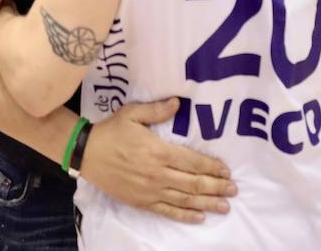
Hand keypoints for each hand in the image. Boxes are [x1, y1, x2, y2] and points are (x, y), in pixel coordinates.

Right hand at [79, 98, 235, 223]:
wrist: (86, 154)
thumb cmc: (111, 132)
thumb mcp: (132, 114)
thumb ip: (157, 110)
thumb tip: (178, 103)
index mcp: (158, 151)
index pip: (192, 162)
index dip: (212, 167)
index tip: (226, 171)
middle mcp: (157, 174)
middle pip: (193, 183)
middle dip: (216, 187)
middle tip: (233, 190)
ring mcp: (150, 191)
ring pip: (184, 199)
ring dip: (206, 203)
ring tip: (224, 207)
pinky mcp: (141, 202)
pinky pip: (167, 211)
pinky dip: (184, 215)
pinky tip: (198, 217)